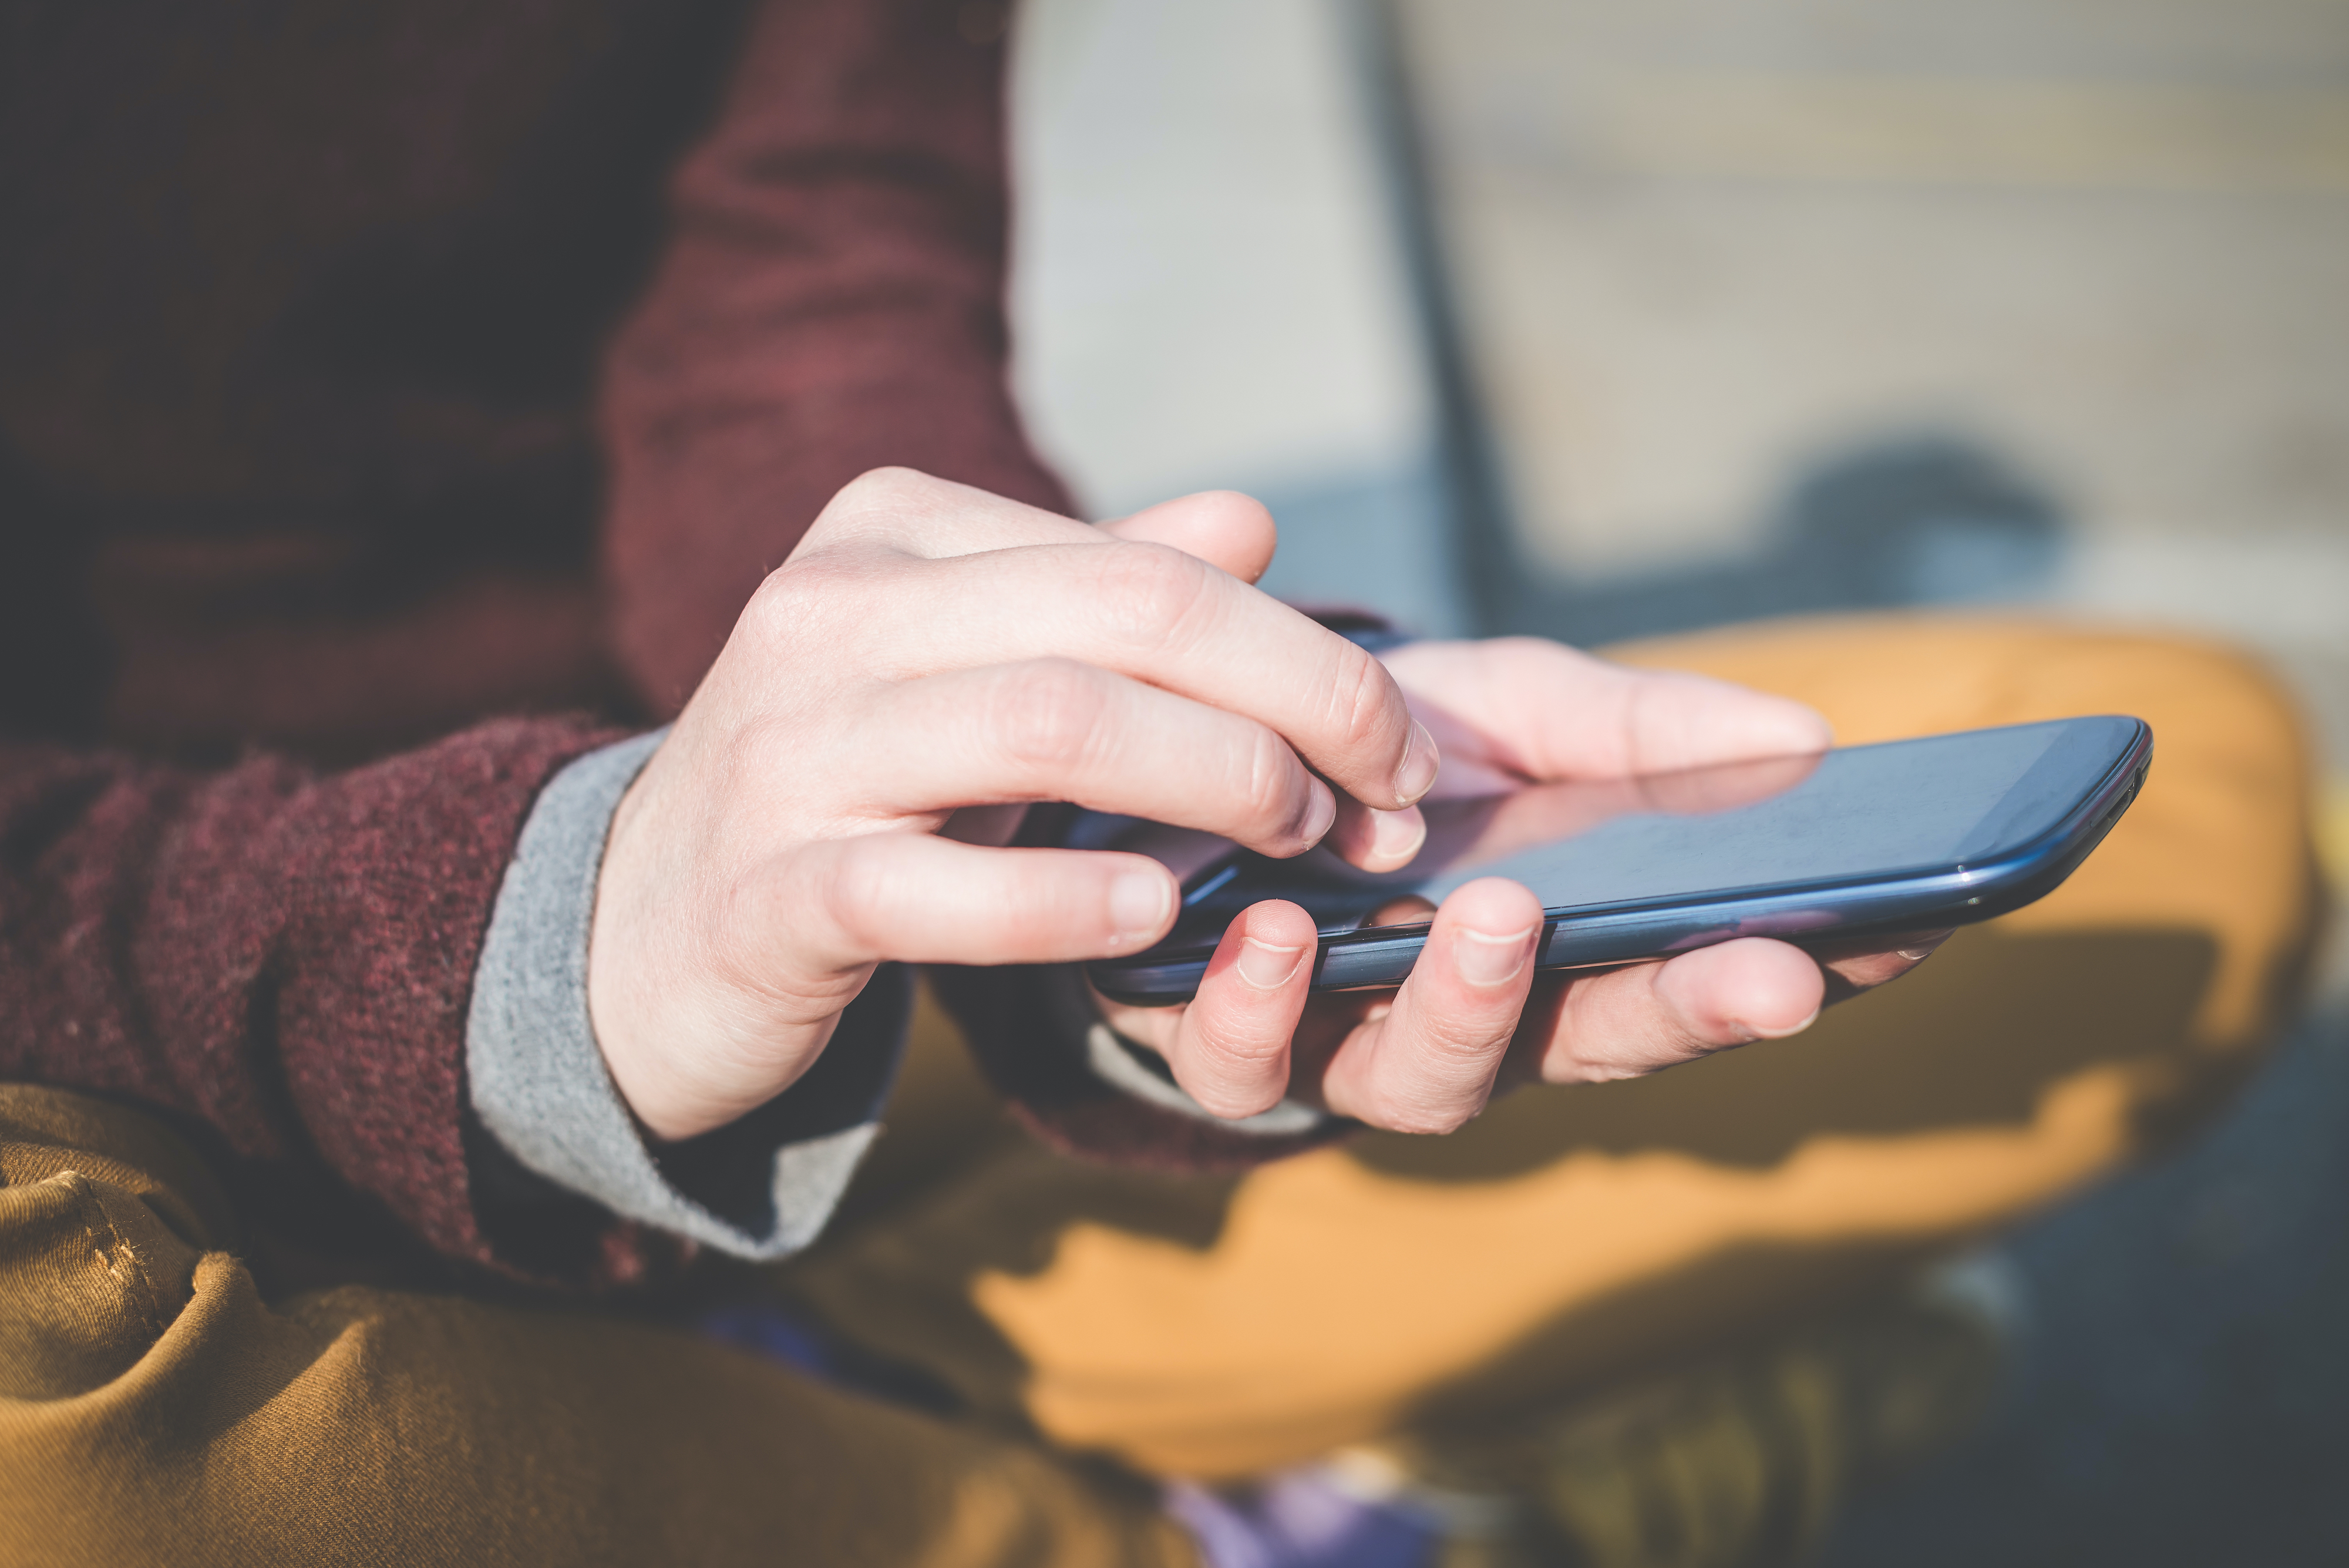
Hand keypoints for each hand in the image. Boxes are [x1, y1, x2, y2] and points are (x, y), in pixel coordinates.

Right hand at [586, 469, 1440, 1140]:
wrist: (636, 927)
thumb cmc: (846, 789)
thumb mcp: (964, 666)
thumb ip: (1097, 591)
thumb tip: (1247, 524)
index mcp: (892, 533)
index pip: (1143, 569)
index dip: (1299, 652)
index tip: (1394, 744)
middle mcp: (833, 613)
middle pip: (1118, 624)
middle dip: (1293, 705)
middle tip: (1388, 799)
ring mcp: (791, 750)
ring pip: (1044, 726)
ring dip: (1212, 784)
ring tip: (1301, 841)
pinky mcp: (769, 892)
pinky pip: (929, 885)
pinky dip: (1058, 898)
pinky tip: (1156, 913)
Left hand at [1095, 637, 1951, 1131]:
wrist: (1185, 760)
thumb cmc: (1370, 755)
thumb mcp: (1509, 710)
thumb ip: (1638, 727)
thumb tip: (1808, 735)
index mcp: (1564, 953)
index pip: (1704, 976)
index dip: (1808, 968)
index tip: (1902, 932)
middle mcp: (1473, 1026)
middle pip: (1598, 1048)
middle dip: (1688, 1011)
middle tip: (1763, 969)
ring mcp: (1347, 1049)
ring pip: (1427, 1084)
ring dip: (1471, 1007)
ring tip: (1494, 918)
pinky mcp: (1221, 1045)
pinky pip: (1243, 1066)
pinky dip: (1260, 1005)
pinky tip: (1270, 935)